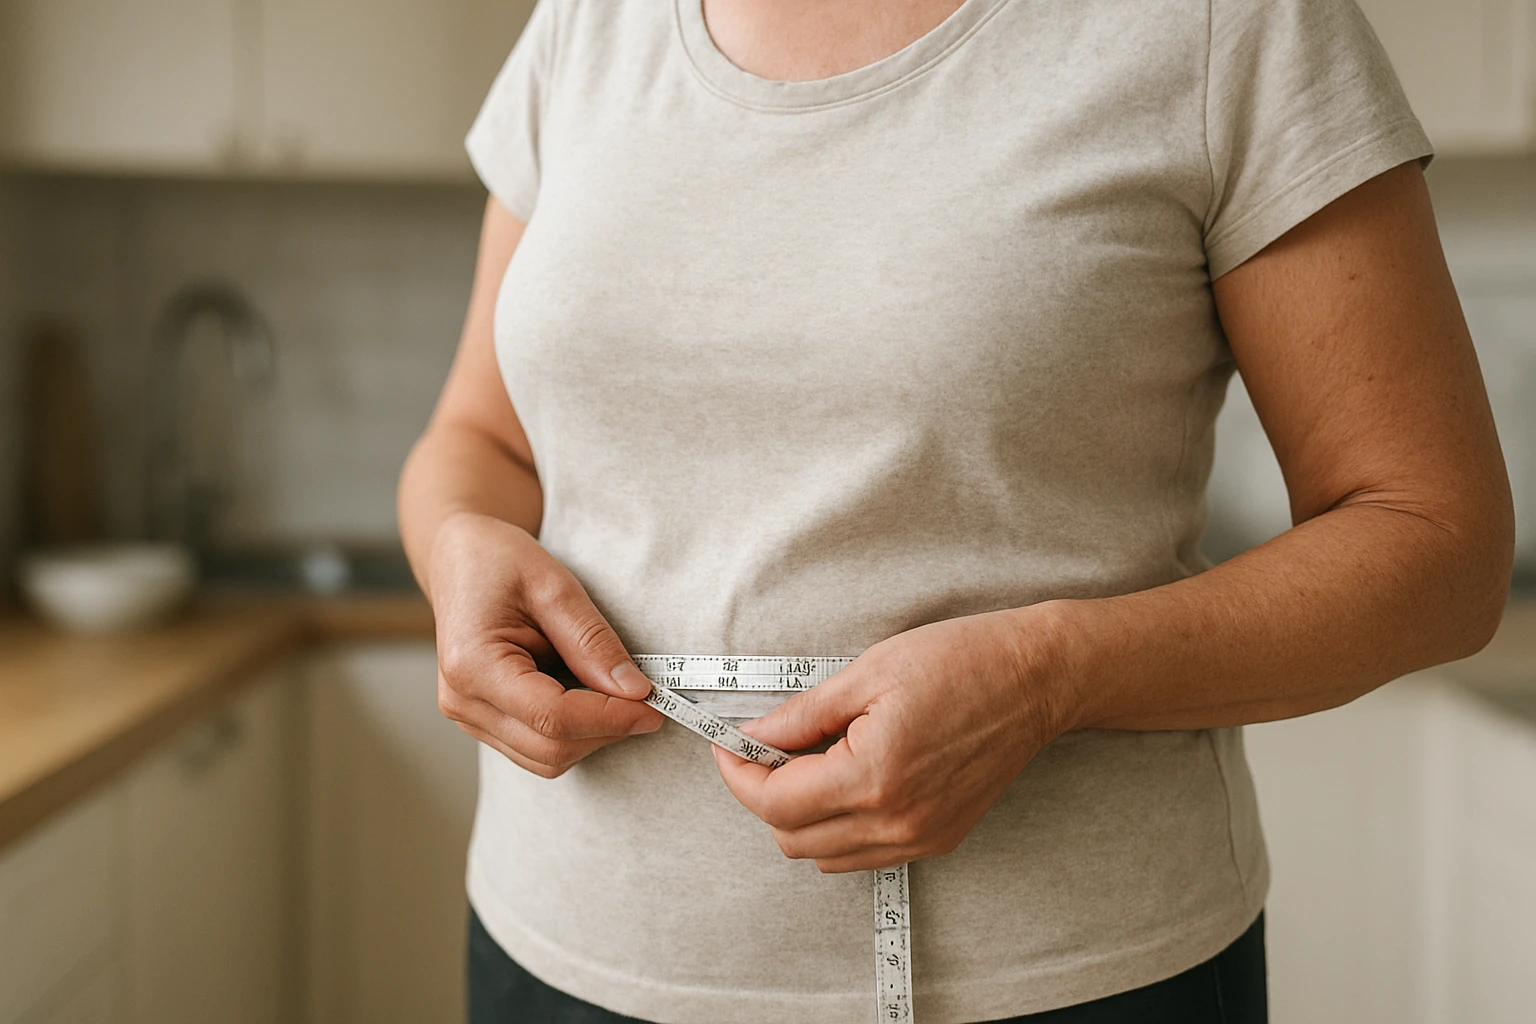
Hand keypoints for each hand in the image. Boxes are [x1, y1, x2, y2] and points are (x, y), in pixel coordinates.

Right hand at [429, 512, 661, 777]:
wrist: (459, 559)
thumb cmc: (498, 562)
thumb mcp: (555, 586)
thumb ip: (593, 642)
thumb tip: (634, 691)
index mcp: (472, 665)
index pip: (553, 717)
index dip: (610, 718)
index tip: (653, 707)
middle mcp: (462, 701)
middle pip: (550, 748)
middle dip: (606, 730)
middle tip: (646, 699)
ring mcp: (468, 716)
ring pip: (545, 758)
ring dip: (591, 735)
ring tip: (613, 691)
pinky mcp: (481, 721)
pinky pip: (535, 747)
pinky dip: (572, 731)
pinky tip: (585, 695)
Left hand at [712, 609, 1071, 871]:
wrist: (1037, 679)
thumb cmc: (960, 661)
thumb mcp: (866, 673)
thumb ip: (801, 715)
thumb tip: (752, 737)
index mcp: (874, 776)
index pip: (775, 803)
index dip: (738, 775)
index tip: (728, 746)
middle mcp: (897, 821)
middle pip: (791, 838)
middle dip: (764, 795)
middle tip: (765, 747)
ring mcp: (920, 837)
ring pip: (824, 855)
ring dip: (799, 816)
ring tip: (809, 760)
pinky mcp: (938, 839)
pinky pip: (863, 852)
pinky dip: (837, 826)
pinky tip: (845, 777)